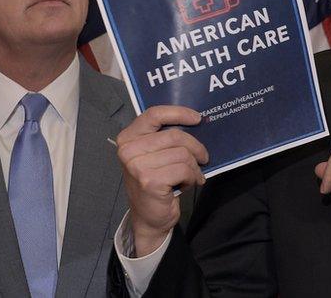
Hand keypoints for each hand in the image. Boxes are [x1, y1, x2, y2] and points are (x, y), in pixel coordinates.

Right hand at [116, 105, 207, 256]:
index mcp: (128, 138)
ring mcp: (137, 166)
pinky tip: (186, 184)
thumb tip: (196, 122)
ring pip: (183, 154)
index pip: (154, 114)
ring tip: (190, 176)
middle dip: (195, 148)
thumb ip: (166, 138)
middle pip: (175, 136)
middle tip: (203, 158)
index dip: (179, 113)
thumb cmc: (155, 182)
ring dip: (193, 167)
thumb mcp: (155, 155)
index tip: (197, 118)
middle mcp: (128, 150)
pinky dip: (191, 177)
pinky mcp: (149, 181)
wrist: (148, 217)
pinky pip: (184, 170)